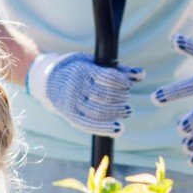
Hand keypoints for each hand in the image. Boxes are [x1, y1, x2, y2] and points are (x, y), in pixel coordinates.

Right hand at [28, 52, 144, 136]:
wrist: (50, 80)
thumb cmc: (80, 70)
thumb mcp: (95, 63)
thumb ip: (118, 70)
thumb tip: (142, 74)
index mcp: (83, 70)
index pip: (107, 78)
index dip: (122, 82)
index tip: (128, 84)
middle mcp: (77, 87)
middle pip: (105, 96)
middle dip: (121, 97)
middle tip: (126, 98)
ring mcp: (73, 103)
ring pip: (99, 111)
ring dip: (117, 112)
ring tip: (127, 110)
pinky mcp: (71, 116)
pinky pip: (90, 125)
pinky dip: (106, 128)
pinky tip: (119, 129)